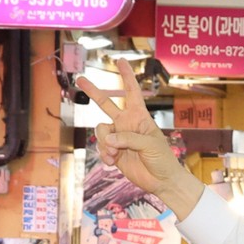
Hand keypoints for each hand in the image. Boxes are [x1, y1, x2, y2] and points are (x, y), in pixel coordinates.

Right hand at [77, 60, 202, 215]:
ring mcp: (119, 138)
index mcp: (139, 117)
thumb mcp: (150, 145)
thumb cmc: (163, 160)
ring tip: (114, 154)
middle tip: (81, 79)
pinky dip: (104, 154)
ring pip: (100, 130)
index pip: (132, 92)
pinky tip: (112, 162)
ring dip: (105, 143)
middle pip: (106, 104)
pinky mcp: (113, 152)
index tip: (120, 61)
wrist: (161, 182)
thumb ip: (128, 139)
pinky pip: (100, 147)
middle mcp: (126, 124)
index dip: (126, 76)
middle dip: (93, 92)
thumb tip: (109, 139)